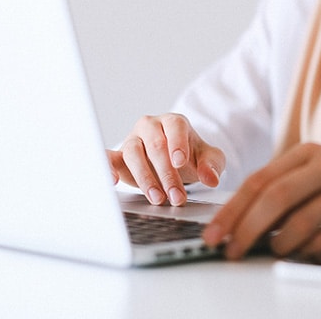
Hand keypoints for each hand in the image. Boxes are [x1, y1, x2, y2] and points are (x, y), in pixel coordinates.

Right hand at [107, 113, 225, 206]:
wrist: (176, 163)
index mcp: (174, 122)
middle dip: (167, 173)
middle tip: (177, 196)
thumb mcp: (209, 158)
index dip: (177, 143)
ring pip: (133, 153)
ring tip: (158, 198)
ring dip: (145, 178)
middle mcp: (151, 126)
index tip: (180, 163)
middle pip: (156, 145)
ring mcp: (133, 140)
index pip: (175, 126)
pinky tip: (113, 180)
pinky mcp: (119, 155)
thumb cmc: (192, 156)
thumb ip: (212, 165)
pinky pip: (109, 157)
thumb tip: (211, 178)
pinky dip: (108, 167)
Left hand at [202, 143, 320, 259]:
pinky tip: (306, 252)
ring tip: (275, 251)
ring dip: (281, 242)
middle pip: (276, 197)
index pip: (260, 180)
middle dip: (246, 228)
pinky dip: (313, 248)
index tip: (215, 233)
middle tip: (232, 250)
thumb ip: (287, 189)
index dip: (233, 209)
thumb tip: (242, 223)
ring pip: (303, 218)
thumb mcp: (320, 171)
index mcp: (307, 152)